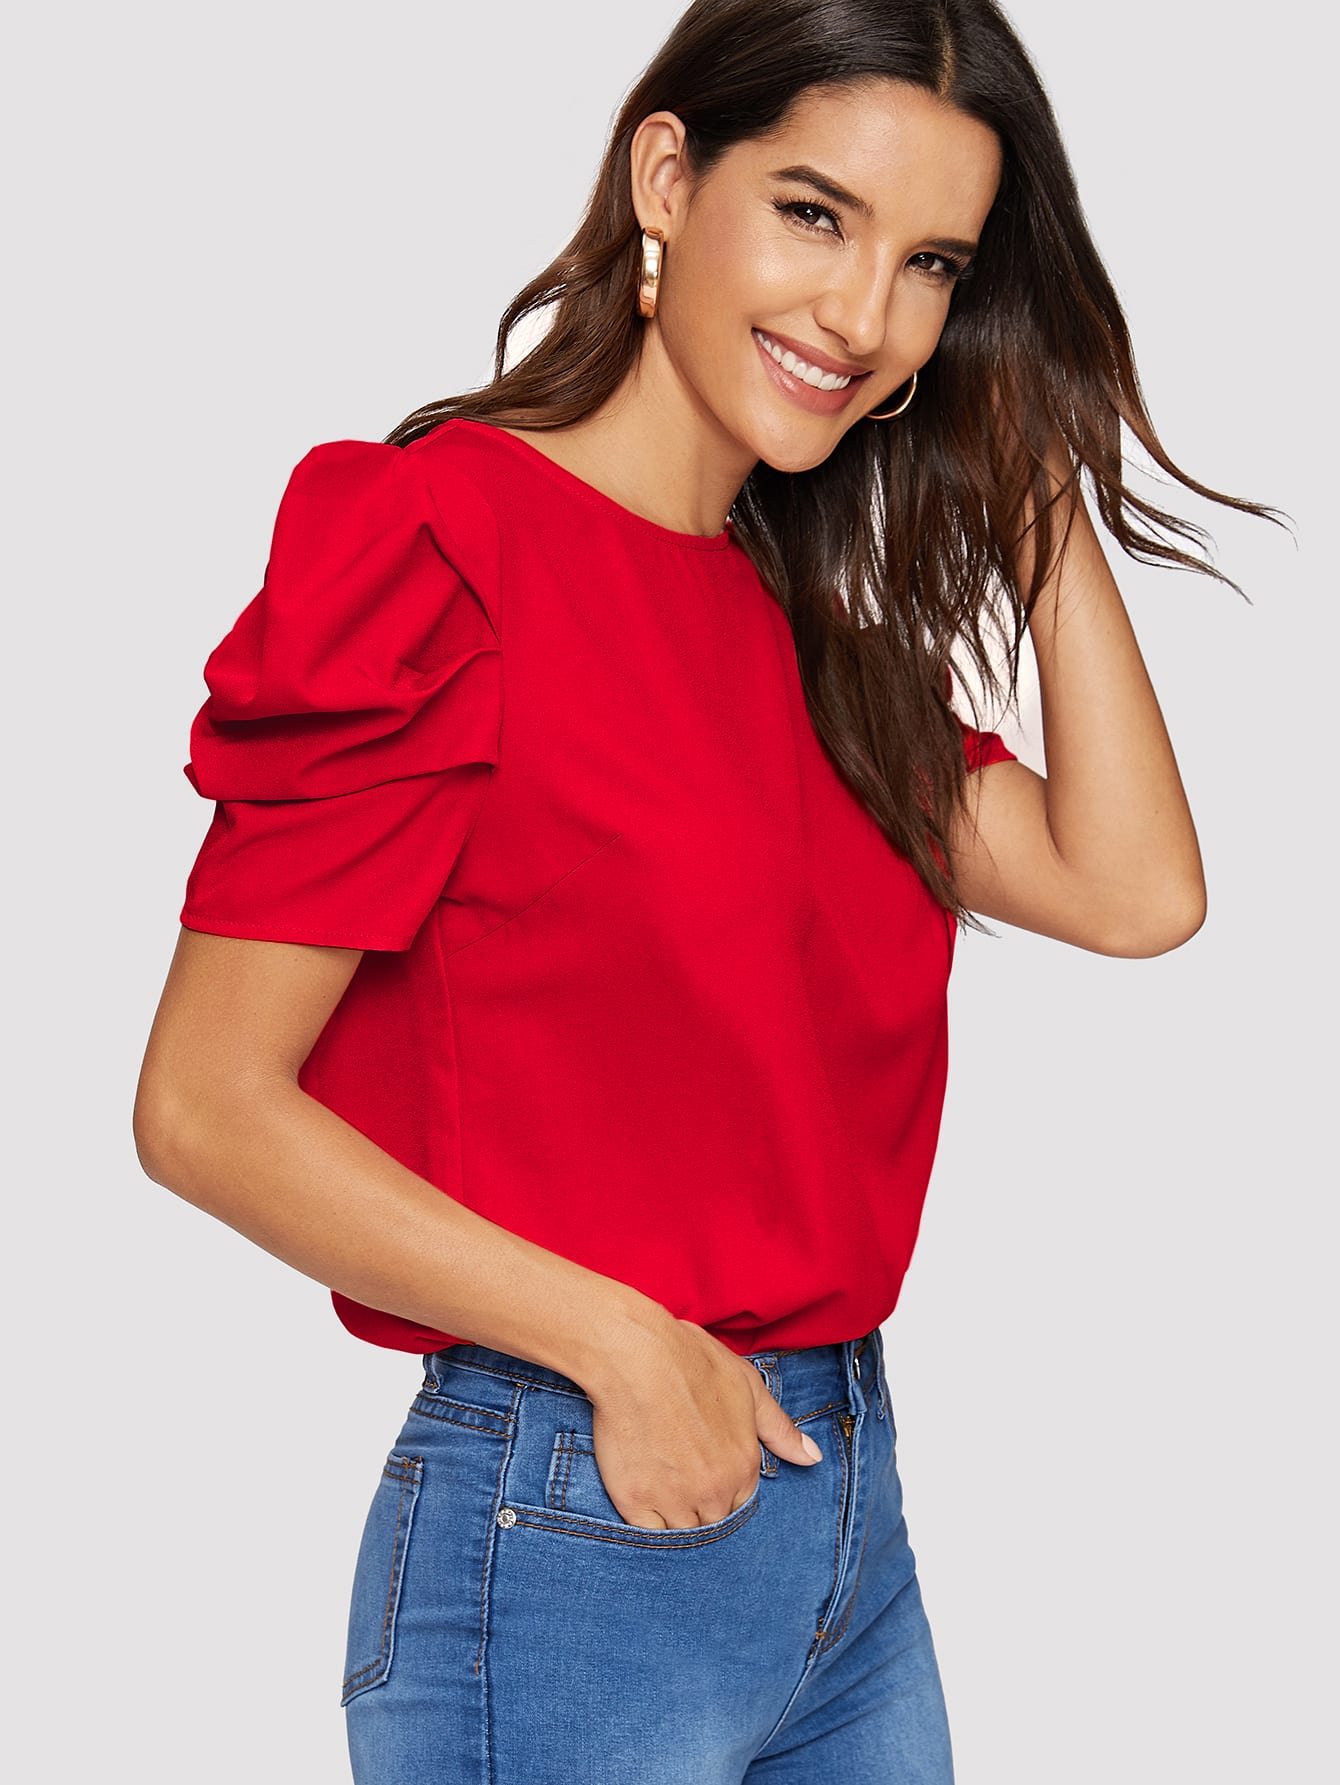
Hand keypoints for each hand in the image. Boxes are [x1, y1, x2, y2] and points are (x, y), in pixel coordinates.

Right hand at [585, 1314, 823, 1530]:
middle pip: (712, 1523)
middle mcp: (714, 1490)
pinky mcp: (634, 1499)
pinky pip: (647, 1532)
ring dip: (674, 1517)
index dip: (722, 1490)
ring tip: (659, 1485)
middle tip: (679, 1476)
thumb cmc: (690, 1361)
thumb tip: (813, 1458)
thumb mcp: (746, 1386)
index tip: (704, 1472)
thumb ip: (779, 1429)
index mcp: (743, 1465)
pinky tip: (640, 1496)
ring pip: (681, 1533)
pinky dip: (646, 1524)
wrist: (636, 1355)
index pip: (740, 1505)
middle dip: (700, 1507)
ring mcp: (674, 1498)